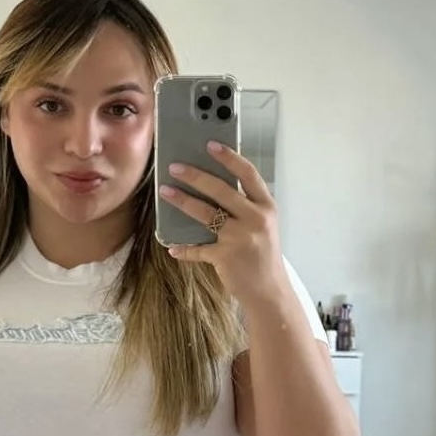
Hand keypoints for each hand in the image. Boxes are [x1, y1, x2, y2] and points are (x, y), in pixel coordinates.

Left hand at [159, 143, 288, 306]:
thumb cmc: (263, 254)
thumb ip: (246, 206)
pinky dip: (184, 249)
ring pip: (205, 213)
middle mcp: (255, 219)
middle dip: (195, 176)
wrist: (270, 290)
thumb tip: (212, 185)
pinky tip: (172, 247)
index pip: (248, 174)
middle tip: (175, 167)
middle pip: (221, 189)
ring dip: (182, 201)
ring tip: (165, 191)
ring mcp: (240, 238)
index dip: (229, 157)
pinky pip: (198, 248)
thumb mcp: (263, 225)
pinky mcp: (226, 257)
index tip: (210, 145)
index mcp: (266, 207)